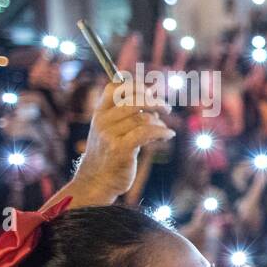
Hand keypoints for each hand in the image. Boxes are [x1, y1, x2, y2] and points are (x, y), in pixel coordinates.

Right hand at [71, 80, 173, 204]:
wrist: (96, 181)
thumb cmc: (109, 154)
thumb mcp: (110, 130)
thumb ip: (125, 115)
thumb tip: (152, 95)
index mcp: (99, 113)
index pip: (115, 87)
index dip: (135, 85)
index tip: (150, 92)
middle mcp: (102, 120)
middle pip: (134, 100)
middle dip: (154, 102)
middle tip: (166, 109)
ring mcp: (110, 134)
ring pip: (144, 118)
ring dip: (159, 122)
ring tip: (164, 130)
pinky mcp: (121, 149)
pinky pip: (148, 132)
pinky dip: (163, 132)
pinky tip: (169, 135)